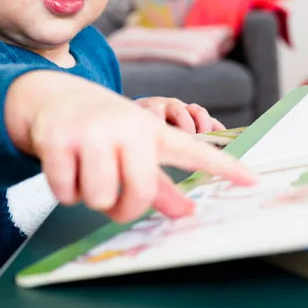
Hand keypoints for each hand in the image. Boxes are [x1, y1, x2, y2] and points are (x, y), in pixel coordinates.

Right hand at [6, 72, 256, 223]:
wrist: (55, 96)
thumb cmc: (105, 129)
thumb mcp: (134, 148)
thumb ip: (160, 183)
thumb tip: (187, 211)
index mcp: (151, 131)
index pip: (193, 151)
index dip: (222, 167)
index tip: (252, 180)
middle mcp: (127, 127)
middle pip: (139, 194)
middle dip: (125, 208)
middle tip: (115, 198)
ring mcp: (91, 131)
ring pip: (99, 198)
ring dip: (91, 197)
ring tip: (88, 173)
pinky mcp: (58, 139)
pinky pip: (66, 192)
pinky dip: (65, 190)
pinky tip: (66, 167)